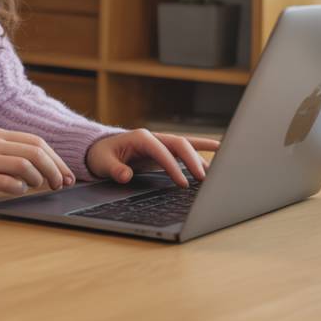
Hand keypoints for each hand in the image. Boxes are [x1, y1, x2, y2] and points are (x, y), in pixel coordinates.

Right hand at [0, 127, 74, 201]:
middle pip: (35, 151)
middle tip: (61, 184)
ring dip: (39, 178)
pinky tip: (19, 191)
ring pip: (25, 164)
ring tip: (39, 187)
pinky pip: (7, 182)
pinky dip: (20, 188)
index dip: (56, 158)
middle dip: (54, 169)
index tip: (66, 174)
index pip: (37, 142)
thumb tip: (45, 168)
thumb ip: (11, 154)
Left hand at [85, 129, 219, 187]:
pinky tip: (219, 150)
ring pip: (186, 145)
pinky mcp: (165, 149)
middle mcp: (154, 137)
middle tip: (203, 178)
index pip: (161, 150)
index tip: (182, 182)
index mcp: (140, 138)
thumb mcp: (103, 162)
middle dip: (192, 160)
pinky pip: (187, 146)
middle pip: (179, 144)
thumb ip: (114, 169)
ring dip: (201, 156)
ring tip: (217, 171)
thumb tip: (125, 176)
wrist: (101, 148)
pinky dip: (202, 147)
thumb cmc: (102, 155)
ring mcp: (161, 142)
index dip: (173, 166)